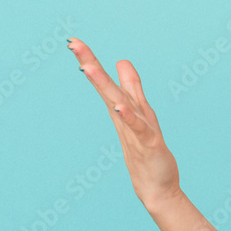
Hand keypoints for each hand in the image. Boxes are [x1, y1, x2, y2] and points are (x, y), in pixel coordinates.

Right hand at [68, 38, 180, 207]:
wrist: (157, 188)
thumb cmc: (147, 152)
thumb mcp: (141, 113)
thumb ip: (132, 88)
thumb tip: (122, 62)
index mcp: (122, 110)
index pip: (104, 82)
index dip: (91, 61)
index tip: (74, 41)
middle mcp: (123, 118)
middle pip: (106, 88)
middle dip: (91, 65)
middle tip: (73, 44)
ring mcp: (134, 131)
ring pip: (118, 104)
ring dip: (104, 86)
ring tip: (88, 67)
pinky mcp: (148, 144)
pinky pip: (138, 128)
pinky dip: (128, 117)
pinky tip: (119, 106)